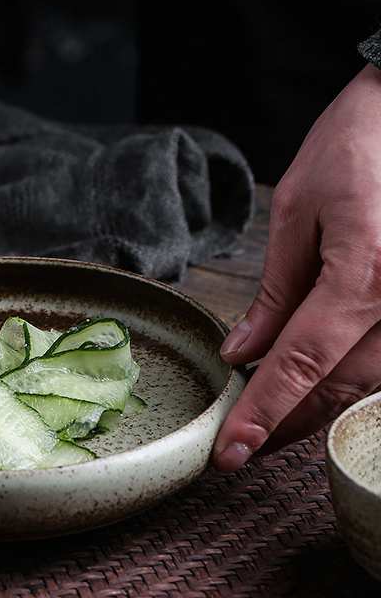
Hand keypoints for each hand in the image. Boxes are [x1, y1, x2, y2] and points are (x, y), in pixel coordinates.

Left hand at [213, 63, 380, 469]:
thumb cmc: (358, 145)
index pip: (301, 362)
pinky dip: (352, 382)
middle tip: (243, 445)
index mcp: (367, 271)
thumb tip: (241, 353)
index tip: (230, 452)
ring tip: (272, 425)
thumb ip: (275, 293)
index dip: (263, 412)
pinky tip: (320, 388)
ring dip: (320, 410)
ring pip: (372, 384)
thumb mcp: (299, 213)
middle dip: (288, 422)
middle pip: (341, 386)